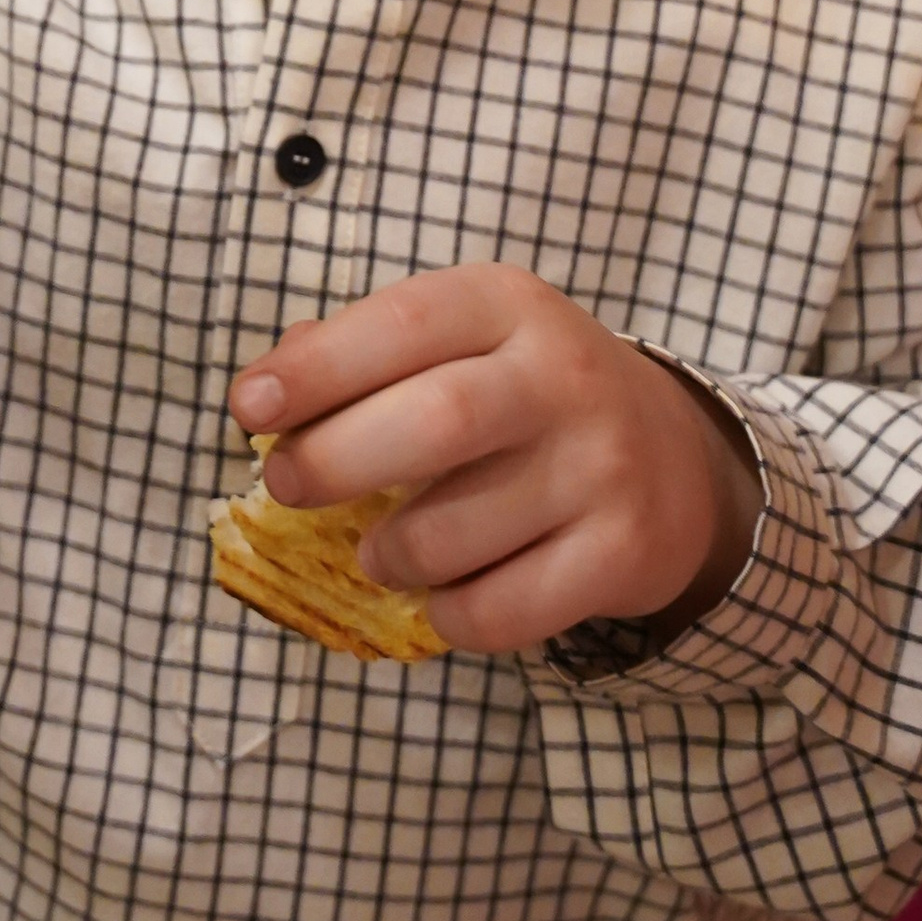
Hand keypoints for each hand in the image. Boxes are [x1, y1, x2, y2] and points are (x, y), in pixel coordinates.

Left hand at [229, 262, 762, 656]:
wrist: (675, 458)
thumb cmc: (526, 393)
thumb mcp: (462, 340)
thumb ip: (364, 351)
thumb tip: (267, 388)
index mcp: (508, 304)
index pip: (401, 325)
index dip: (314, 370)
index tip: (247, 407)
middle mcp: (564, 376)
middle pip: (433, 424)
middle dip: (334, 463)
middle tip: (287, 486)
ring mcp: (601, 467)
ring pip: (454, 534)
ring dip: (388, 555)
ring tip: (380, 551)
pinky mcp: (622, 554)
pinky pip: (500, 610)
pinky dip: (448, 615)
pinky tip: (444, 592)